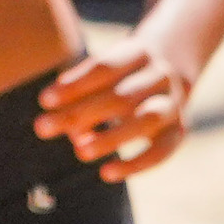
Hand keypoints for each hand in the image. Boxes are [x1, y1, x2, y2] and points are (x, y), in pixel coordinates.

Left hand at [34, 35, 190, 181]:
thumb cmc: (121, 72)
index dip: (75, 85)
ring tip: (79, 152)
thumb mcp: (104, 68)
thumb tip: (61, 122)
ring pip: (146, 121)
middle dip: (80, 114)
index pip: (105, 68)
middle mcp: (161, 75)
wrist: (173, 68)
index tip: (44, 101)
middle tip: (43, 128)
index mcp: (139, 51)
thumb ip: (81, 91)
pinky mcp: (180, 131)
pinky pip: (161, 151)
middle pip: (121, 96)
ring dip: (111, 138)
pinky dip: (135, 165)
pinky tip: (106, 173)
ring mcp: (174, 103)